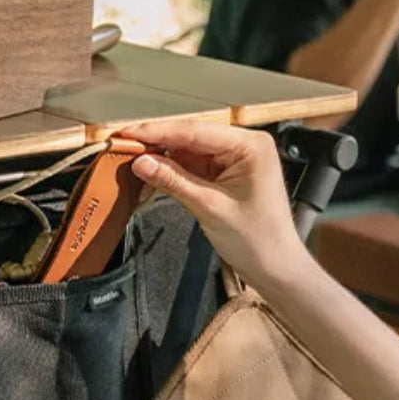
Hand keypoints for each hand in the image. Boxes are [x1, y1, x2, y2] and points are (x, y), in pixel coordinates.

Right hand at [119, 120, 308, 288]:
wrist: (276, 268)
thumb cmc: (256, 240)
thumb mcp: (209, 207)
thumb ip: (173, 181)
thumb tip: (140, 162)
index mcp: (249, 145)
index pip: (195, 131)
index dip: (158, 131)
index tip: (128, 133)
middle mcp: (244, 145)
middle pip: (191, 137)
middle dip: (157, 142)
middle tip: (122, 143)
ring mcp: (235, 159)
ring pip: (189, 151)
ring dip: (161, 156)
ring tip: (130, 158)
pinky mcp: (226, 174)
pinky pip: (193, 166)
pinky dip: (172, 170)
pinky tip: (150, 172)